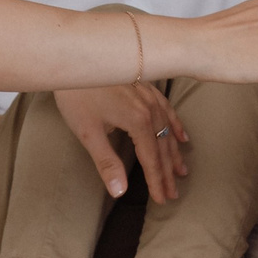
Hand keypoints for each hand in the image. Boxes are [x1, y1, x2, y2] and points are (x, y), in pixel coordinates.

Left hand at [54, 84, 191, 200]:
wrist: (76, 57)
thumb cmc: (77, 95)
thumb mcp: (88, 133)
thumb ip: (107, 163)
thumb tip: (120, 192)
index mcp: (138, 122)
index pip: (151, 159)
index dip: (156, 181)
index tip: (162, 200)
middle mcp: (150, 109)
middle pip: (162, 147)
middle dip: (167, 172)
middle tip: (173, 194)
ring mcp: (150, 96)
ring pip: (168, 129)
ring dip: (174, 153)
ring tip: (181, 171)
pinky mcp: (145, 87)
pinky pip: (168, 109)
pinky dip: (176, 125)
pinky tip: (182, 136)